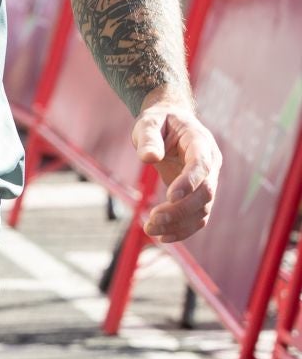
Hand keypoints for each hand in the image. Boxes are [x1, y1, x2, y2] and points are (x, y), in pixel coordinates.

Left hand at [134, 94, 221, 242]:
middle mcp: (211, 164)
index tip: (170, 197)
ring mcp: (208, 180)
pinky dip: (183, 229)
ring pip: (202, 209)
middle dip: (180, 209)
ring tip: (150, 229)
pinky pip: (198, 216)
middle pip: (205, 193)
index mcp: (200, 142)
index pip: (201, 164)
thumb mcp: (148, 122)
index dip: (189, 182)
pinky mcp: (199, 194)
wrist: (171, 123)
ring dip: (178, 223)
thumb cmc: (158, 122)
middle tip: (152, 220)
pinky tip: (163, 237)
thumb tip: (149, 158)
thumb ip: (149, 138)